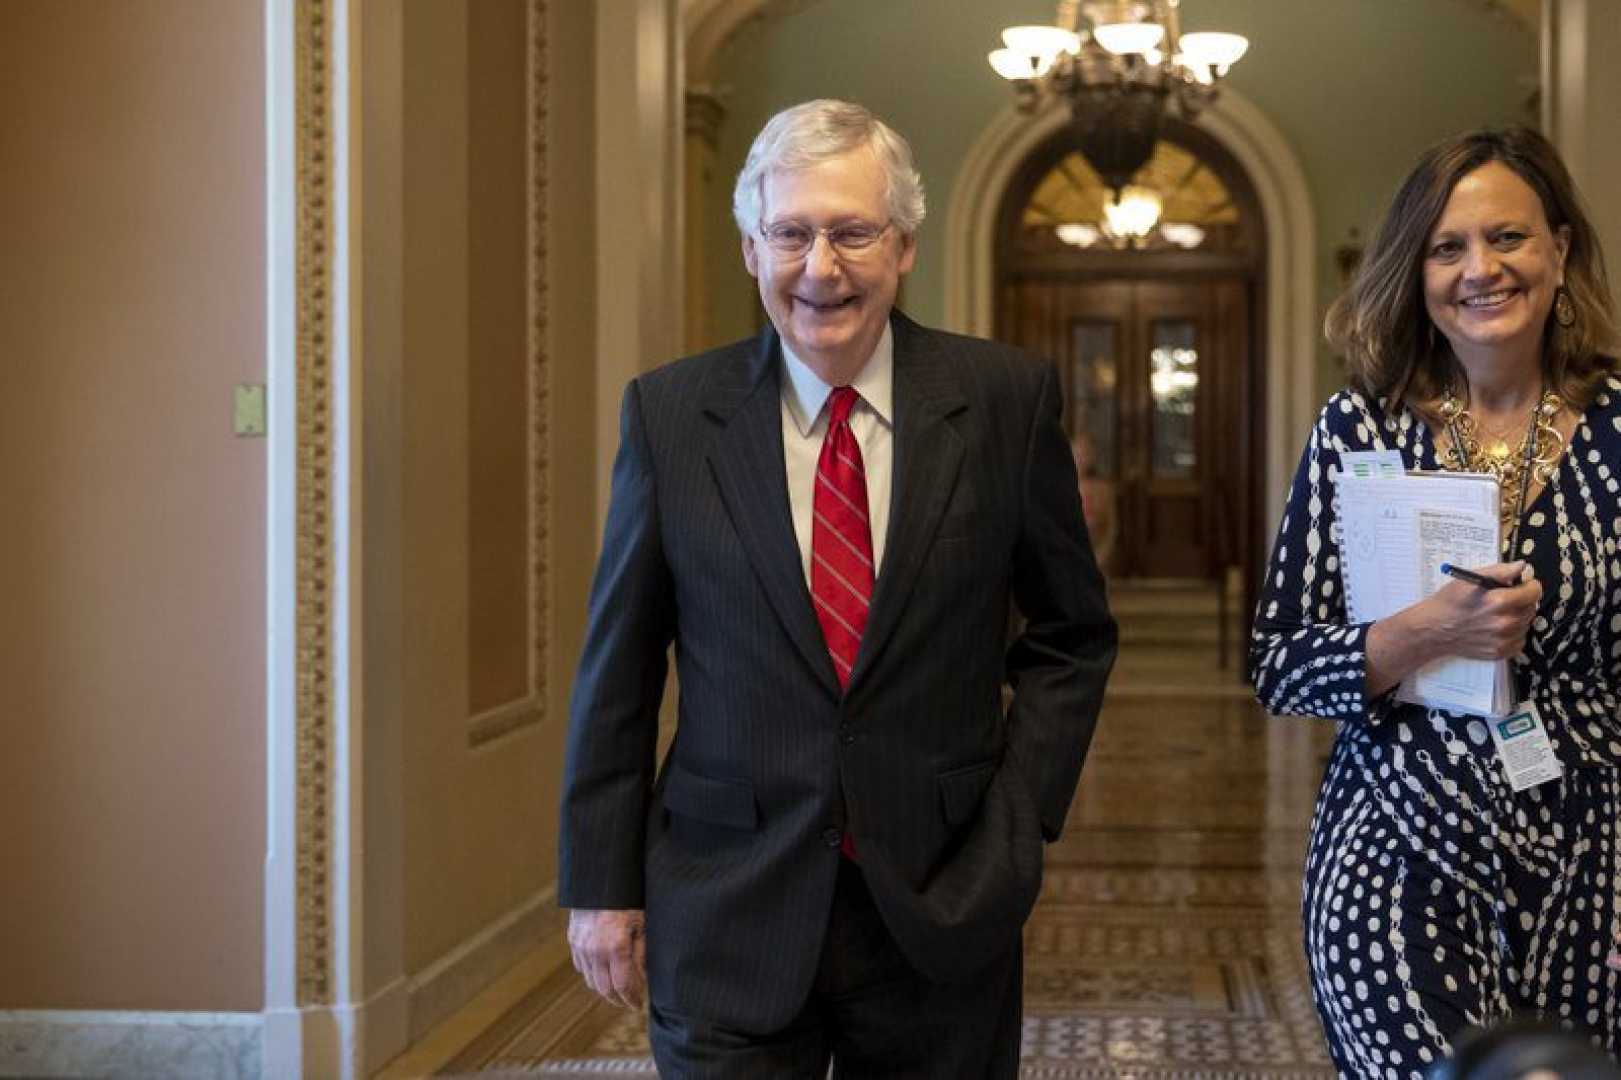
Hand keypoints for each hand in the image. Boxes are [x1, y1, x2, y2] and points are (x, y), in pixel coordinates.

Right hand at [567, 908, 646, 1008]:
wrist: (600, 879)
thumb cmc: (628, 899)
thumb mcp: (642, 924)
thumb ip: (642, 953)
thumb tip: (644, 977)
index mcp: (616, 947)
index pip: (623, 986)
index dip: (631, 999)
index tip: (638, 1005)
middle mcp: (595, 950)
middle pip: (605, 989)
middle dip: (618, 999)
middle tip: (629, 1001)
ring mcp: (581, 946)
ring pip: (591, 981)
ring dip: (605, 990)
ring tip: (618, 990)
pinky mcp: (573, 940)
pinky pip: (581, 967)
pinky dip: (592, 975)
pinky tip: (603, 973)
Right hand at [1422, 561, 1540, 659]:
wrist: (1432, 630)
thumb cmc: (1449, 602)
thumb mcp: (1469, 579)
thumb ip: (1499, 571)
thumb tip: (1522, 566)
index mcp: (1499, 601)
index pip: (1534, 592)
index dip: (1528, 585)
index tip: (1521, 585)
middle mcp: (1504, 622)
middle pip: (1531, 608)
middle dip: (1522, 601)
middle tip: (1504, 600)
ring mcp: (1502, 640)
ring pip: (1526, 624)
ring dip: (1517, 617)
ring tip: (1497, 614)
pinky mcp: (1499, 652)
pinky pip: (1519, 640)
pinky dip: (1513, 634)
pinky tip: (1496, 628)